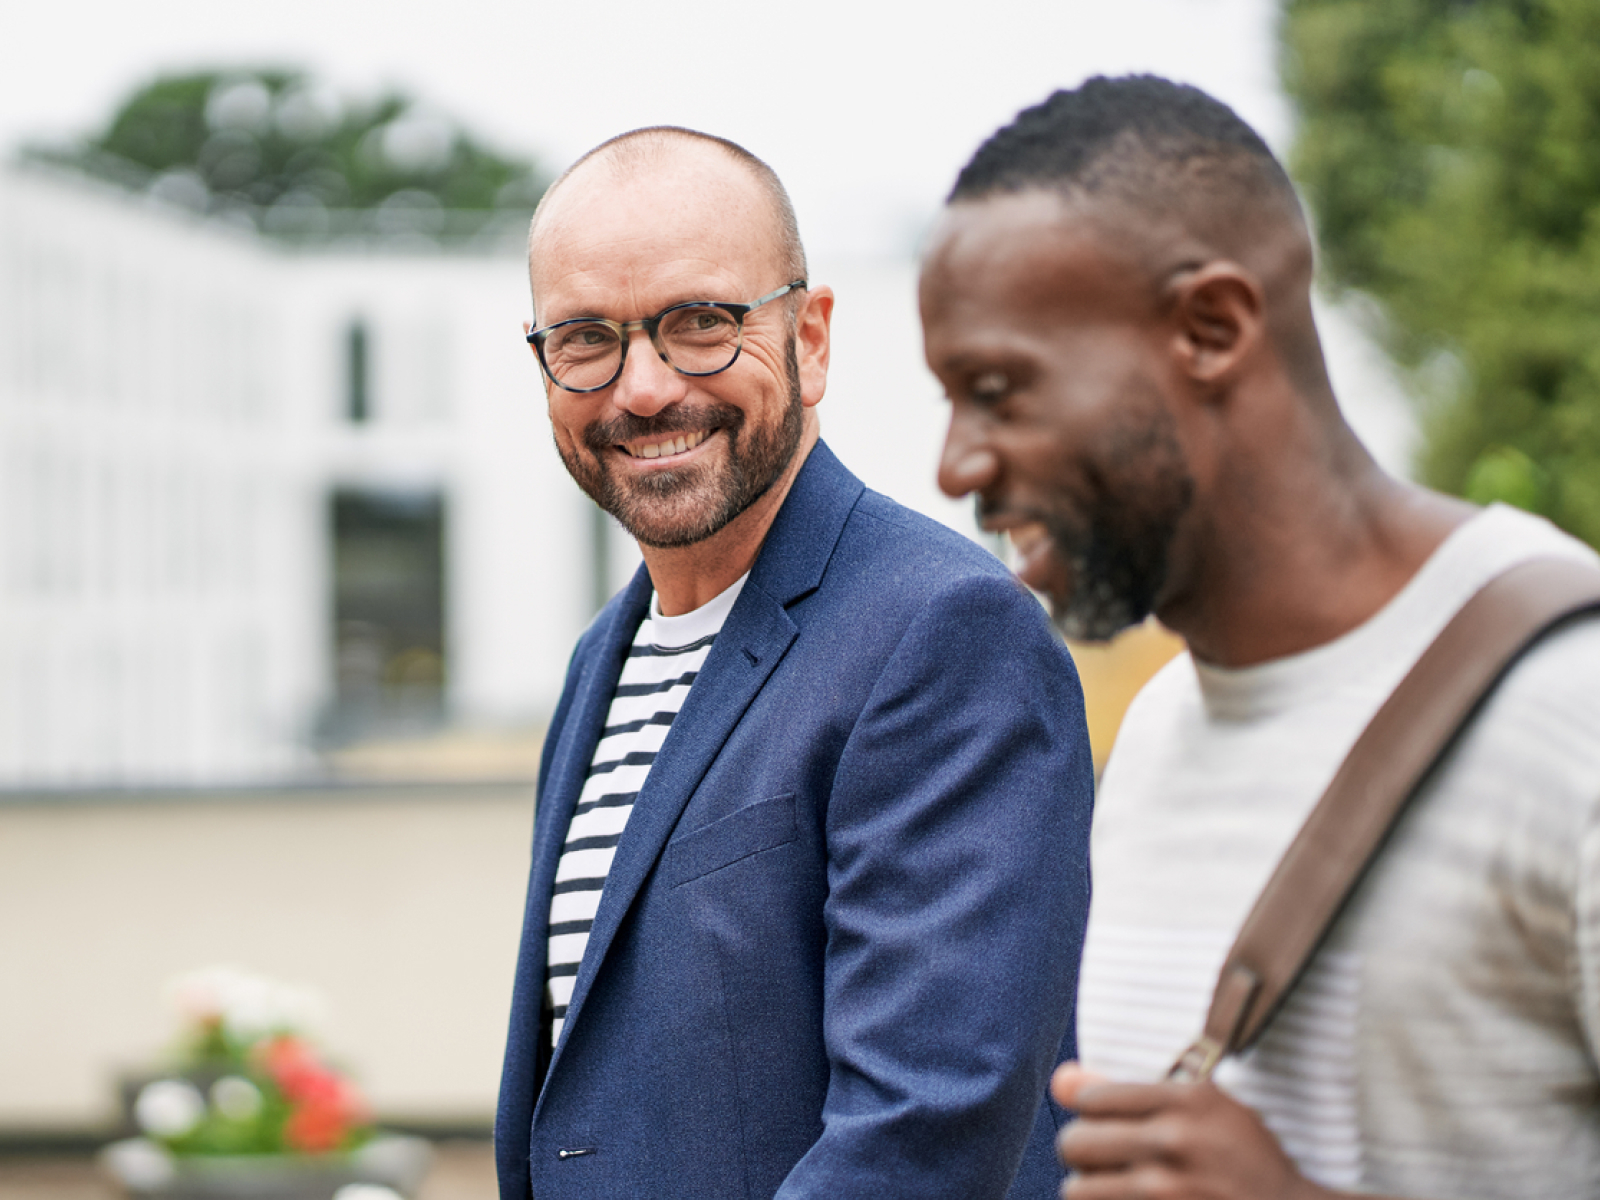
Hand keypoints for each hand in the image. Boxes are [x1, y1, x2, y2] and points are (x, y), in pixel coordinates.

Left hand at [1051, 1062, 1330, 1199]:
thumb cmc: (1241, 1161)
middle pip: (1074, 1143)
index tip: (1114, 1127)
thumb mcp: (1201, 1111)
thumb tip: (1058, 1080)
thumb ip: (1123, 1092)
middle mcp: (1176, 1142)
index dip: (1095, 1116)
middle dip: (1085, 1155)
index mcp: (1188, 1100)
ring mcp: (1169, 1191)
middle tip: (1110, 1165)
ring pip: (1077, 1191)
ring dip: (1093, 1193)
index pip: (1091, 1099)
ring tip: (1120, 1192)